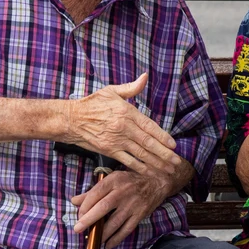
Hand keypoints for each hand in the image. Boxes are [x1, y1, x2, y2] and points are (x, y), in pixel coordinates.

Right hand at [62, 73, 189, 180]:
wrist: (71, 119)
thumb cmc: (91, 104)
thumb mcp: (111, 91)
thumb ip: (131, 87)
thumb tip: (145, 77)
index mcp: (127, 112)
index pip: (150, 126)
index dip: (163, 137)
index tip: (174, 145)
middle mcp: (124, 128)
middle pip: (149, 143)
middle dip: (165, 154)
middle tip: (177, 162)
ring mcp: (117, 140)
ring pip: (141, 154)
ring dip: (157, 163)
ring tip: (168, 169)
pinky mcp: (109, 150)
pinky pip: (128, 161)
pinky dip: (140, 167)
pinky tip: (149, 172)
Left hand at [72, 168, 175, 247]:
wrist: (156, 182)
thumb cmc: (129, 181)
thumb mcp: (111, 180)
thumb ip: (92, 191)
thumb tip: (74, 201)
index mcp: (113, 181)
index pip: (95, 194)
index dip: (85, 206)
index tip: (79, 216)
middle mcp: (123, 192)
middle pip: (103, 207)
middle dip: (89, 219)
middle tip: (78, 229)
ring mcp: (132, 204)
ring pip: (115, 221)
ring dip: (103, 232)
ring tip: (93, 240)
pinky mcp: (140, 214)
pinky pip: (127, 229)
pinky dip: (117, 238)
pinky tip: (108, 245)